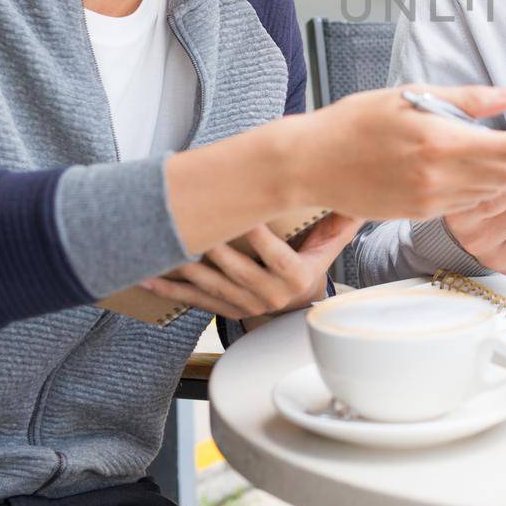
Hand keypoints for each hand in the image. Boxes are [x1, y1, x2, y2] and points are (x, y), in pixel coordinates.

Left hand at [139, 213, 361, 321]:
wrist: (299, 308)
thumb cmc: (312, 267)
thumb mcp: (330, 247)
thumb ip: (341, 222)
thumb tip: (358, 197)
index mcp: (297, 278)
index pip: (277, 256)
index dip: (260, 237)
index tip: (246, 215)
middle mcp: (270, 296)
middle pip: (238, 270)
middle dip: (214, 248)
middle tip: (194, 225)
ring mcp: (245, 305)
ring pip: (211, 285)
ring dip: (186, 268)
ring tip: (165, 248)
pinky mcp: (224, 309)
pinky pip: (193, 299)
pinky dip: (169, 288)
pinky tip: (148, 276)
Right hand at [287, 83, 505, 219]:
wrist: (309, 163)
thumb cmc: (355, 122)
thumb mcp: (410, 96)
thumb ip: (467, 99)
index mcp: (439, 140)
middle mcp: (437, 175)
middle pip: (505, 175)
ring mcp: (427, 199)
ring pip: (488, 192)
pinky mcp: (417, 213)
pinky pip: (462, 203)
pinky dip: (480, 191)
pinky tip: (482, 177)